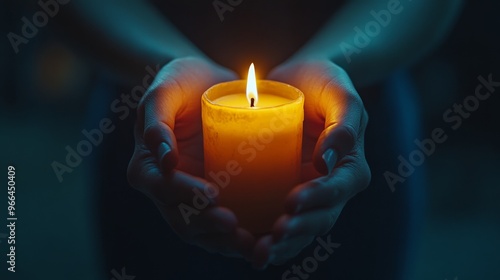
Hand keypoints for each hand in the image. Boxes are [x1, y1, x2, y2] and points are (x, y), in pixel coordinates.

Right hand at [127, 57, 254, 257]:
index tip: (212, 194)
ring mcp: (193, 197)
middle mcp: (169, 188)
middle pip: (182, 219)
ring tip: (251, 242)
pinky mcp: (219, 197)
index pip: (162, 188)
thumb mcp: (164, 90)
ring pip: (204, 230)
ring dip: (225, 241)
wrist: (209, 85)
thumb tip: (164, 159)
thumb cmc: (181, 83)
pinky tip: (263, 238)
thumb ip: (157, 119)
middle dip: (207, 226)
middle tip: (233, 224)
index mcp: (149, 166)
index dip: (184, 195)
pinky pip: (225, 222)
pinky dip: (240, 236)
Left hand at [252, 59, 370, 267]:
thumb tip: (328, 162)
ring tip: (257, 252)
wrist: (297, 83)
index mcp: (350, 166)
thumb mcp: (339, 92)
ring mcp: (306, 193)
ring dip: (280, 245)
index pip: (339, 189)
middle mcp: (330, 187)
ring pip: (299, 228)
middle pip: (319, 218)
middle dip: (298, 231)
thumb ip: (343, 121)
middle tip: (273, 237)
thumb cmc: (323, 83)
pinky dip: (263, 236)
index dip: (318, 200)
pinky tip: (242, 244)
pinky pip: (275, 220)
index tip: (292, 202)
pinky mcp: (282, 192)